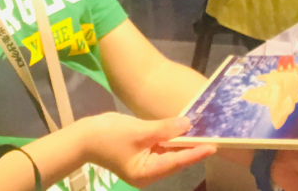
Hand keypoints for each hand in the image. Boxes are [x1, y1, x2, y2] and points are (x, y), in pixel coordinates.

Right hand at [83, 113, 214, 187]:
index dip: (195, 153)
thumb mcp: (139, 131)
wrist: (84, 136)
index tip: (213, 145)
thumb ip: (164, 128)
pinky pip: (162, 147)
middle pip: (175, 159)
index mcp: (146, 173)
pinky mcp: (143, 154)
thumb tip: (188, 124)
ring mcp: (145, 164)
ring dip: (183, 142)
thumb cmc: (109, 136)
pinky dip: (172, 139)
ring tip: (203, 131)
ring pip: (170, 153)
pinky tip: (183, 129)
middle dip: (192, 147)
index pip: (176, 162)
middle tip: (213, 135)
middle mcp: (149, 173)